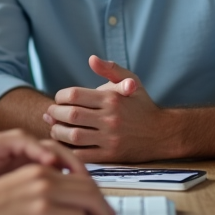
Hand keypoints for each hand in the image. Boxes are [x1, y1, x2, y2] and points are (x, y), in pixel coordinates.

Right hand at [0, 164, 116, 214]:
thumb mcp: (16, 189)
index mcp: (37, 168)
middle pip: (89, 185)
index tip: (99, 206)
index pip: (78, 175)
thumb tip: (62, 208)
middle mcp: (43, 174)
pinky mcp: (41, 211)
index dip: (94, 191)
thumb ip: (38, 191)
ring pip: (89, 198)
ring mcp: (43, 191)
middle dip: (104, 204)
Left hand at [43, 56, 181, 162]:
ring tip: (55, 128)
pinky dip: (69, 150)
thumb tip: (91, 59)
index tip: (59, 99)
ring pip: (73, 136)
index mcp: (111, 98)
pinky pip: (83, 154)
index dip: (60, 97)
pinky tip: (65, 144)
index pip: (74, 95)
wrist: (163, 133)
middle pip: (70, 114)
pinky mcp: (111, 155)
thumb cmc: (143, 105)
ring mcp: (110, 138)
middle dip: (54, 113)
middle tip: (50, 113)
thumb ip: (110, 69)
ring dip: (58, 132)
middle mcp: (110, 118)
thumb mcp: (131, 81)